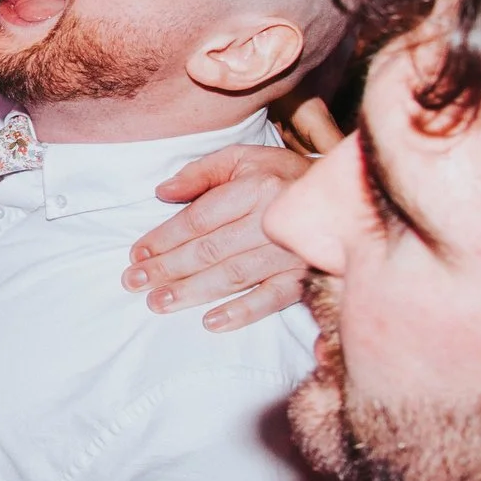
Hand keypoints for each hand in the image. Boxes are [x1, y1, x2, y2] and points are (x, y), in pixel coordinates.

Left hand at [129, 144, 315, 330]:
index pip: (199, 218)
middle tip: (134, 283)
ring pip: (233, 275)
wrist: (346, 195)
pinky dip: (242, 311)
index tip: (137, 253)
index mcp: (254, 187)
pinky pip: (272, 298)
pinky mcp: (306, 276)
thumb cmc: (284, 175)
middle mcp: (272, 220)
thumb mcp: (243, 158)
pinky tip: (211, 322)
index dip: (164, 237)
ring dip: (192, 291)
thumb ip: (200, 172)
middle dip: (167, 268)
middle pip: (209, 249)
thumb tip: (161, 192)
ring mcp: (291, 252)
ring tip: (158, 303)